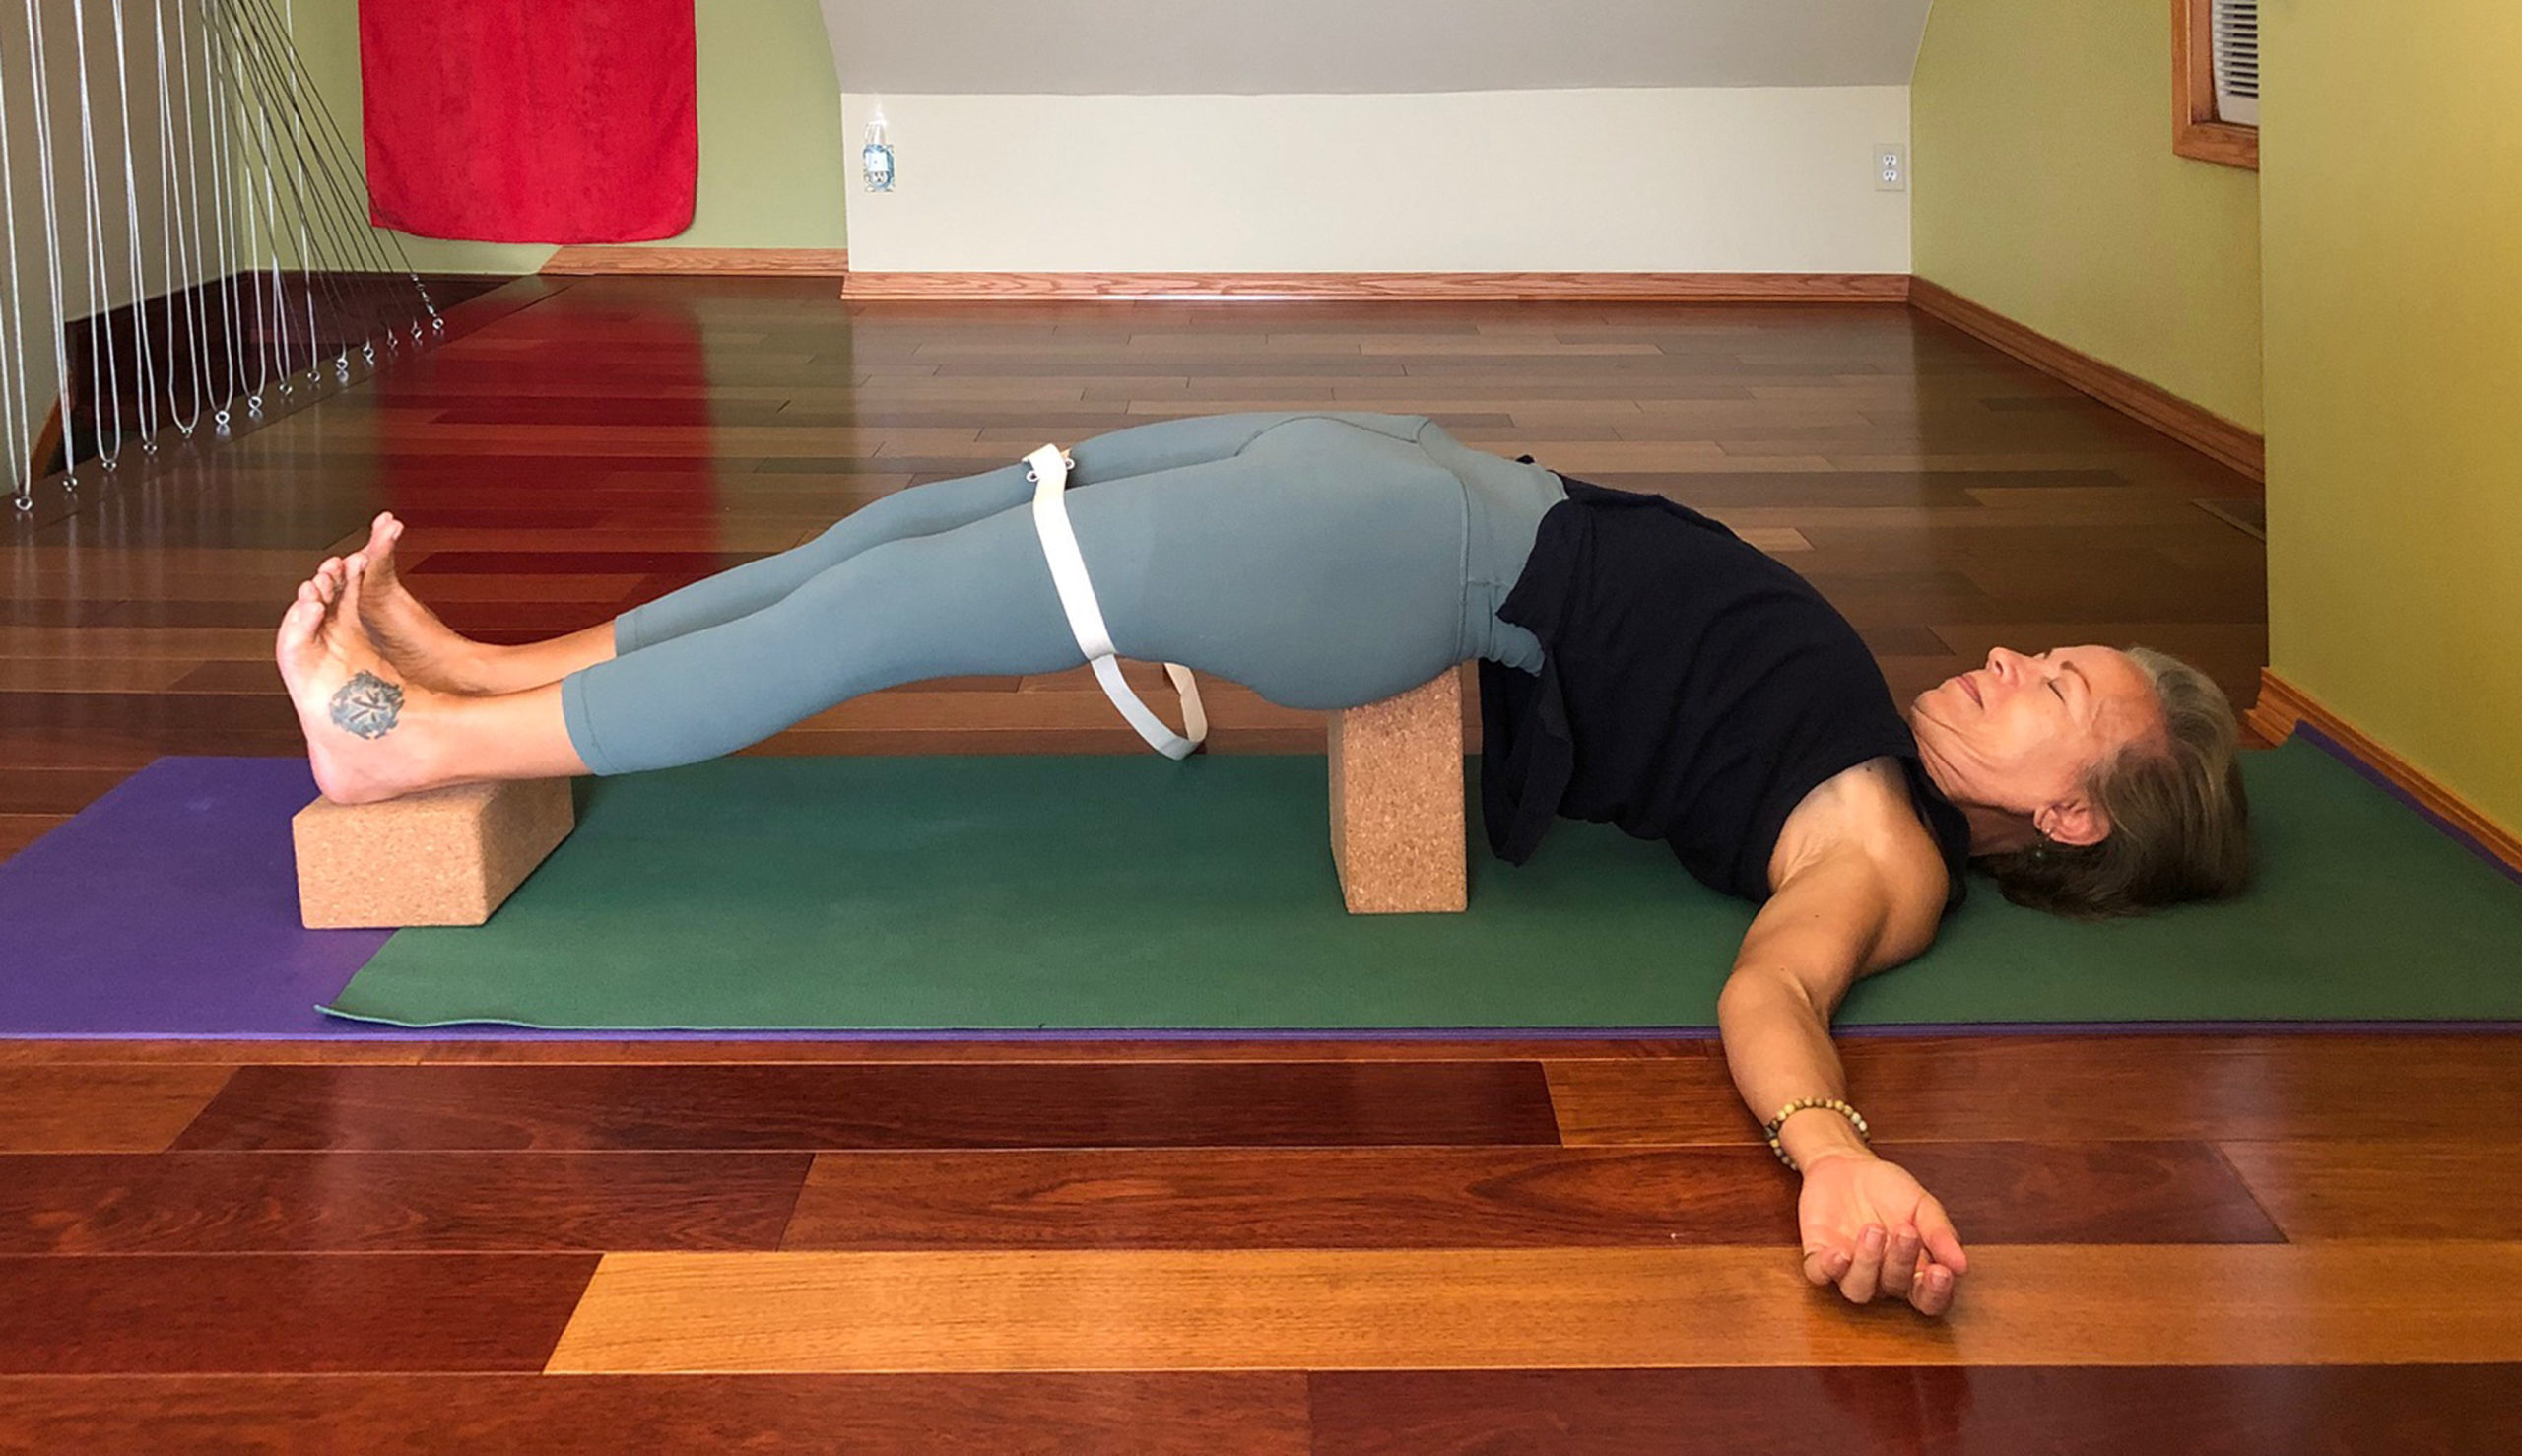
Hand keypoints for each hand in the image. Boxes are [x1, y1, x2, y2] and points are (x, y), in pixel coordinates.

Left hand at [1796, 1150, 1968, 1316]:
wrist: (1846, 1166)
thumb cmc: (1889, 1189)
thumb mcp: (1922, 1205)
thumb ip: (1940, 1233)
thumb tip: (1962, 1265)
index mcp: (1914, 1270)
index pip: (1929, 1299)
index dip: (1935, 1294)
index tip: (1941, 1272)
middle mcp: (1882, 1278)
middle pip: (1895, 1289)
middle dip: (1902, 1261)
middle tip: (1905, 1231)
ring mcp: (1849, 1271)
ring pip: (1858, 1290)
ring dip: (1867, 1264)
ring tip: (1873, 1230)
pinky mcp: (1818, 1258)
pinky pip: (1820, 1275)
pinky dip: (1829, 1268)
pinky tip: (1839, 1253)